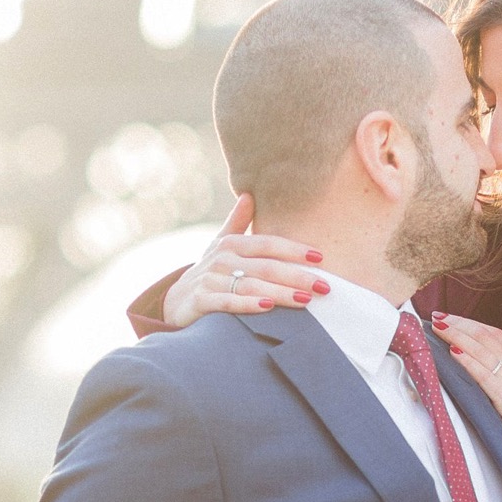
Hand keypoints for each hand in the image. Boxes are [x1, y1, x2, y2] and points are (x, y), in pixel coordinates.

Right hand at [161, 195, 330, 326]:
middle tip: (325, 286)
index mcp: (231, 244)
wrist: (177, 301)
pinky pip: (227, 302)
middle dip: (297, 276)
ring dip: (280, 293)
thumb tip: (248, 195)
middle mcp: (221, 259)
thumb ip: (237, 222)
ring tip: (306, 300)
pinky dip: (247, 304)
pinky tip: (268, 307)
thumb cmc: (210, 272)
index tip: (321, 257)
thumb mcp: (222, 244)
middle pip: (266, 267)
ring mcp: (210, 280)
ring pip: (251, 285)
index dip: (294, 249)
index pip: (268, 244)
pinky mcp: (200, 300)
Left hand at [430, 315, 501, 474]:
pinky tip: (452, 352)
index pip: (497, 335)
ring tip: (438, 328)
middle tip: (438, 316)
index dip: (474, 324)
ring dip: (457, 336)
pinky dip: (467, 362)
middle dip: (460, 324)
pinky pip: (484, 376)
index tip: (455, 318)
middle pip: (486, 337)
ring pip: (482, 351)